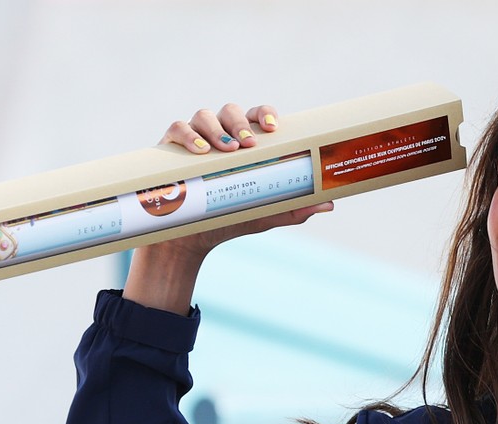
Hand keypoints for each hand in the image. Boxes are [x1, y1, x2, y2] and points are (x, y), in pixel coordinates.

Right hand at [151, 102, 333, 258]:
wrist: (189, 240)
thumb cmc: (229, 221)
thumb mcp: (262, 215)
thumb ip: (293, 208)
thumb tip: (329, 204)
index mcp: (243, 143)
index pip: (255, 117)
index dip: (264, 114)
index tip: (273, 128)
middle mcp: (219, 133)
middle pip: (230, 110)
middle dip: (241, 123)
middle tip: (249, 144)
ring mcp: (193, 137)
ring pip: (204, 115)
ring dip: (217, 129)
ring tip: (226, 150)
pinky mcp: (169, 148)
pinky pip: (177, 129)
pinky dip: (188, 136)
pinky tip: (200, 151)